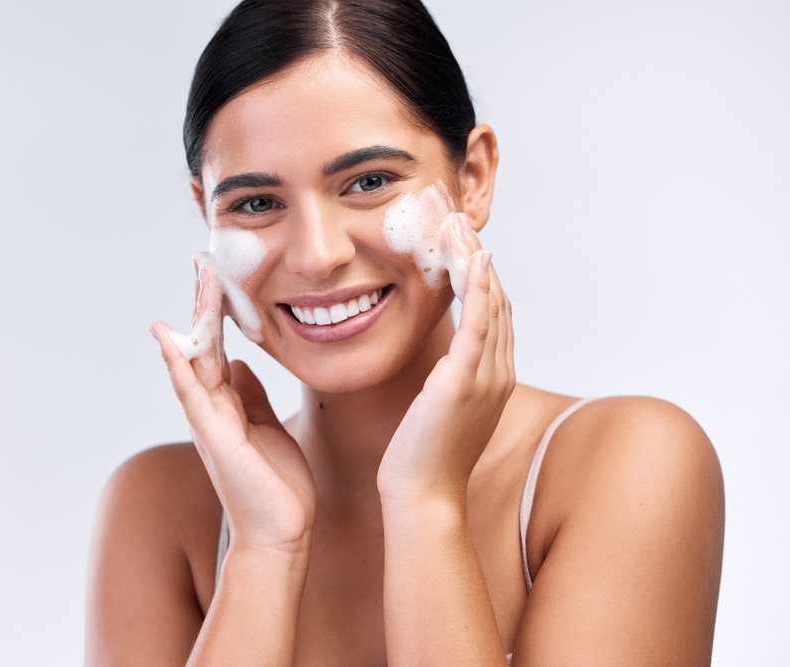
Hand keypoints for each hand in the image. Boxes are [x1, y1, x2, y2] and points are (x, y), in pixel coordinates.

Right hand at [150, 265, 316, 554]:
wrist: (282, 533)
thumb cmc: (277, 485)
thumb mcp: (268, 427)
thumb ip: (250, 396)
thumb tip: (239, 364)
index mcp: (227, 405)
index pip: (215, 348)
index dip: (214, 312)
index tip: (216, 275)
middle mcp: (212, 409)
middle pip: (200, 346)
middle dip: (201, 304)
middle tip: (202, 262)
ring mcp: (210, 423)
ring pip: (194, 361)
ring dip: (193, 320)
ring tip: (196, 281)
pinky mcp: (216, 439)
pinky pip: (194, 394)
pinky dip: (179, 364)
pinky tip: (170, 337)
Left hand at [377, 214, 515, 504]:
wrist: (423, 497)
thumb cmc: (422, 457)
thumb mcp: (439, 409)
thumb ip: (448, 380)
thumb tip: (440, 363)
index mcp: (493, 378)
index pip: (493, 314)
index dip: (481, 275)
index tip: (462, 242)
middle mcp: (498, 373)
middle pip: (496, 300)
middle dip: (477, 256)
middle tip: (458, 218)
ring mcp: (486, 376)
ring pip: (489, 304)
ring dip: (475, 260)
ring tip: (458, 224)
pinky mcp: (464, 381)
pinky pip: (477, 324)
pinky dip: (478, 288)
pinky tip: (473, 258)